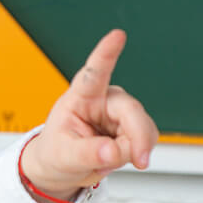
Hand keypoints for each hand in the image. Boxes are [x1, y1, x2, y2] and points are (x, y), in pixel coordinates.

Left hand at [19, 29, 156, 202]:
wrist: (63, 167)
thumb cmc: (57, 152)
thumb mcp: (64, 155)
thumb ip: (87, 153)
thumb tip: (113, 152)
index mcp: (81, 96)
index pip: (94, 72)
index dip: (106, 53)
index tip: (118, 35)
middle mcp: (105, 99)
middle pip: (131, 111)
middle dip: (138, 138)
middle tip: (140, 160)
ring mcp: (121, 112)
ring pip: (144, 128)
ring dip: (133, 150)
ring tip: (106, 159)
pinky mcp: (133, 127)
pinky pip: (146, 140)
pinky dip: (135, 154)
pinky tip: (117, 157)